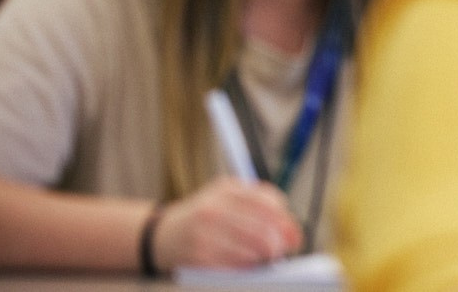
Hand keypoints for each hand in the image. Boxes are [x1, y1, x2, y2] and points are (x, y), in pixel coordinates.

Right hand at [150, 178, 302, 270]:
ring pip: (249, 249)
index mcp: (227, 189)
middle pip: (261, 229)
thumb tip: (289, 229)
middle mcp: (214, 209)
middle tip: (283, 253)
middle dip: (278, 244)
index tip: (296, 237)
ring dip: (264, 258)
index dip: (287, 223)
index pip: (268, 204)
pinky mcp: (196, 256)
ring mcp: (203, 233)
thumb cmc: (205, 215)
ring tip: (268, 261)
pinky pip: (232, 266)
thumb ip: (258, 203)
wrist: (161, 234)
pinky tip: (250, 267)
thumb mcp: (227, 196)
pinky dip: (246, 268)